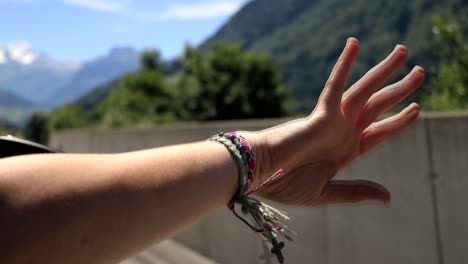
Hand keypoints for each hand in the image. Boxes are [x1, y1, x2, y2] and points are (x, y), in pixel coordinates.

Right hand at [245, 38, 424, 205]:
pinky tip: (354, 44)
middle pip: (380, 106)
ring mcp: (333, 121)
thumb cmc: (285, 185)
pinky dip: (344, 64)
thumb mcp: (326, 192)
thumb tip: (388, 197)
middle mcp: (343, 131)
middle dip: (401, 89)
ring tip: (404, 50)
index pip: (380, 132)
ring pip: (366, 91)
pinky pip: (335, 85)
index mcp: (345, 150)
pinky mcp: (321, 114)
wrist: (261, 174)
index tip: (416, 109)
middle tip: (422, 72)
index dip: (399, 121)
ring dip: (386, 71)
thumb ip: (356, 191)